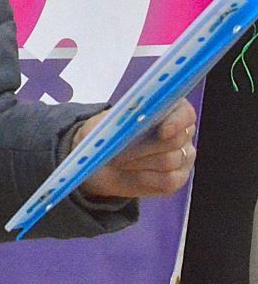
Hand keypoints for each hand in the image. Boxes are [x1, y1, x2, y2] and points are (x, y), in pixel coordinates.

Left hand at [75, 97, 195, 200]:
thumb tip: (130, 118)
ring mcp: (183, 156)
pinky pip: (168, 180)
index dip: (176, 121)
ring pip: (169, 160)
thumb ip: (124, 116)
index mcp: (170, 109)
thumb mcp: (110, 120)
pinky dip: (144, 176)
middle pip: (175, 140)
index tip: (162, 131)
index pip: (185, 113)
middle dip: (144, 144)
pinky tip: (128, 171)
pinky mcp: (178, 178)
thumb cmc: (109, 133)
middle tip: (119, 147)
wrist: (104, 160)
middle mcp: (182, 132)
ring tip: (117, 158)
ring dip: (139, 160)